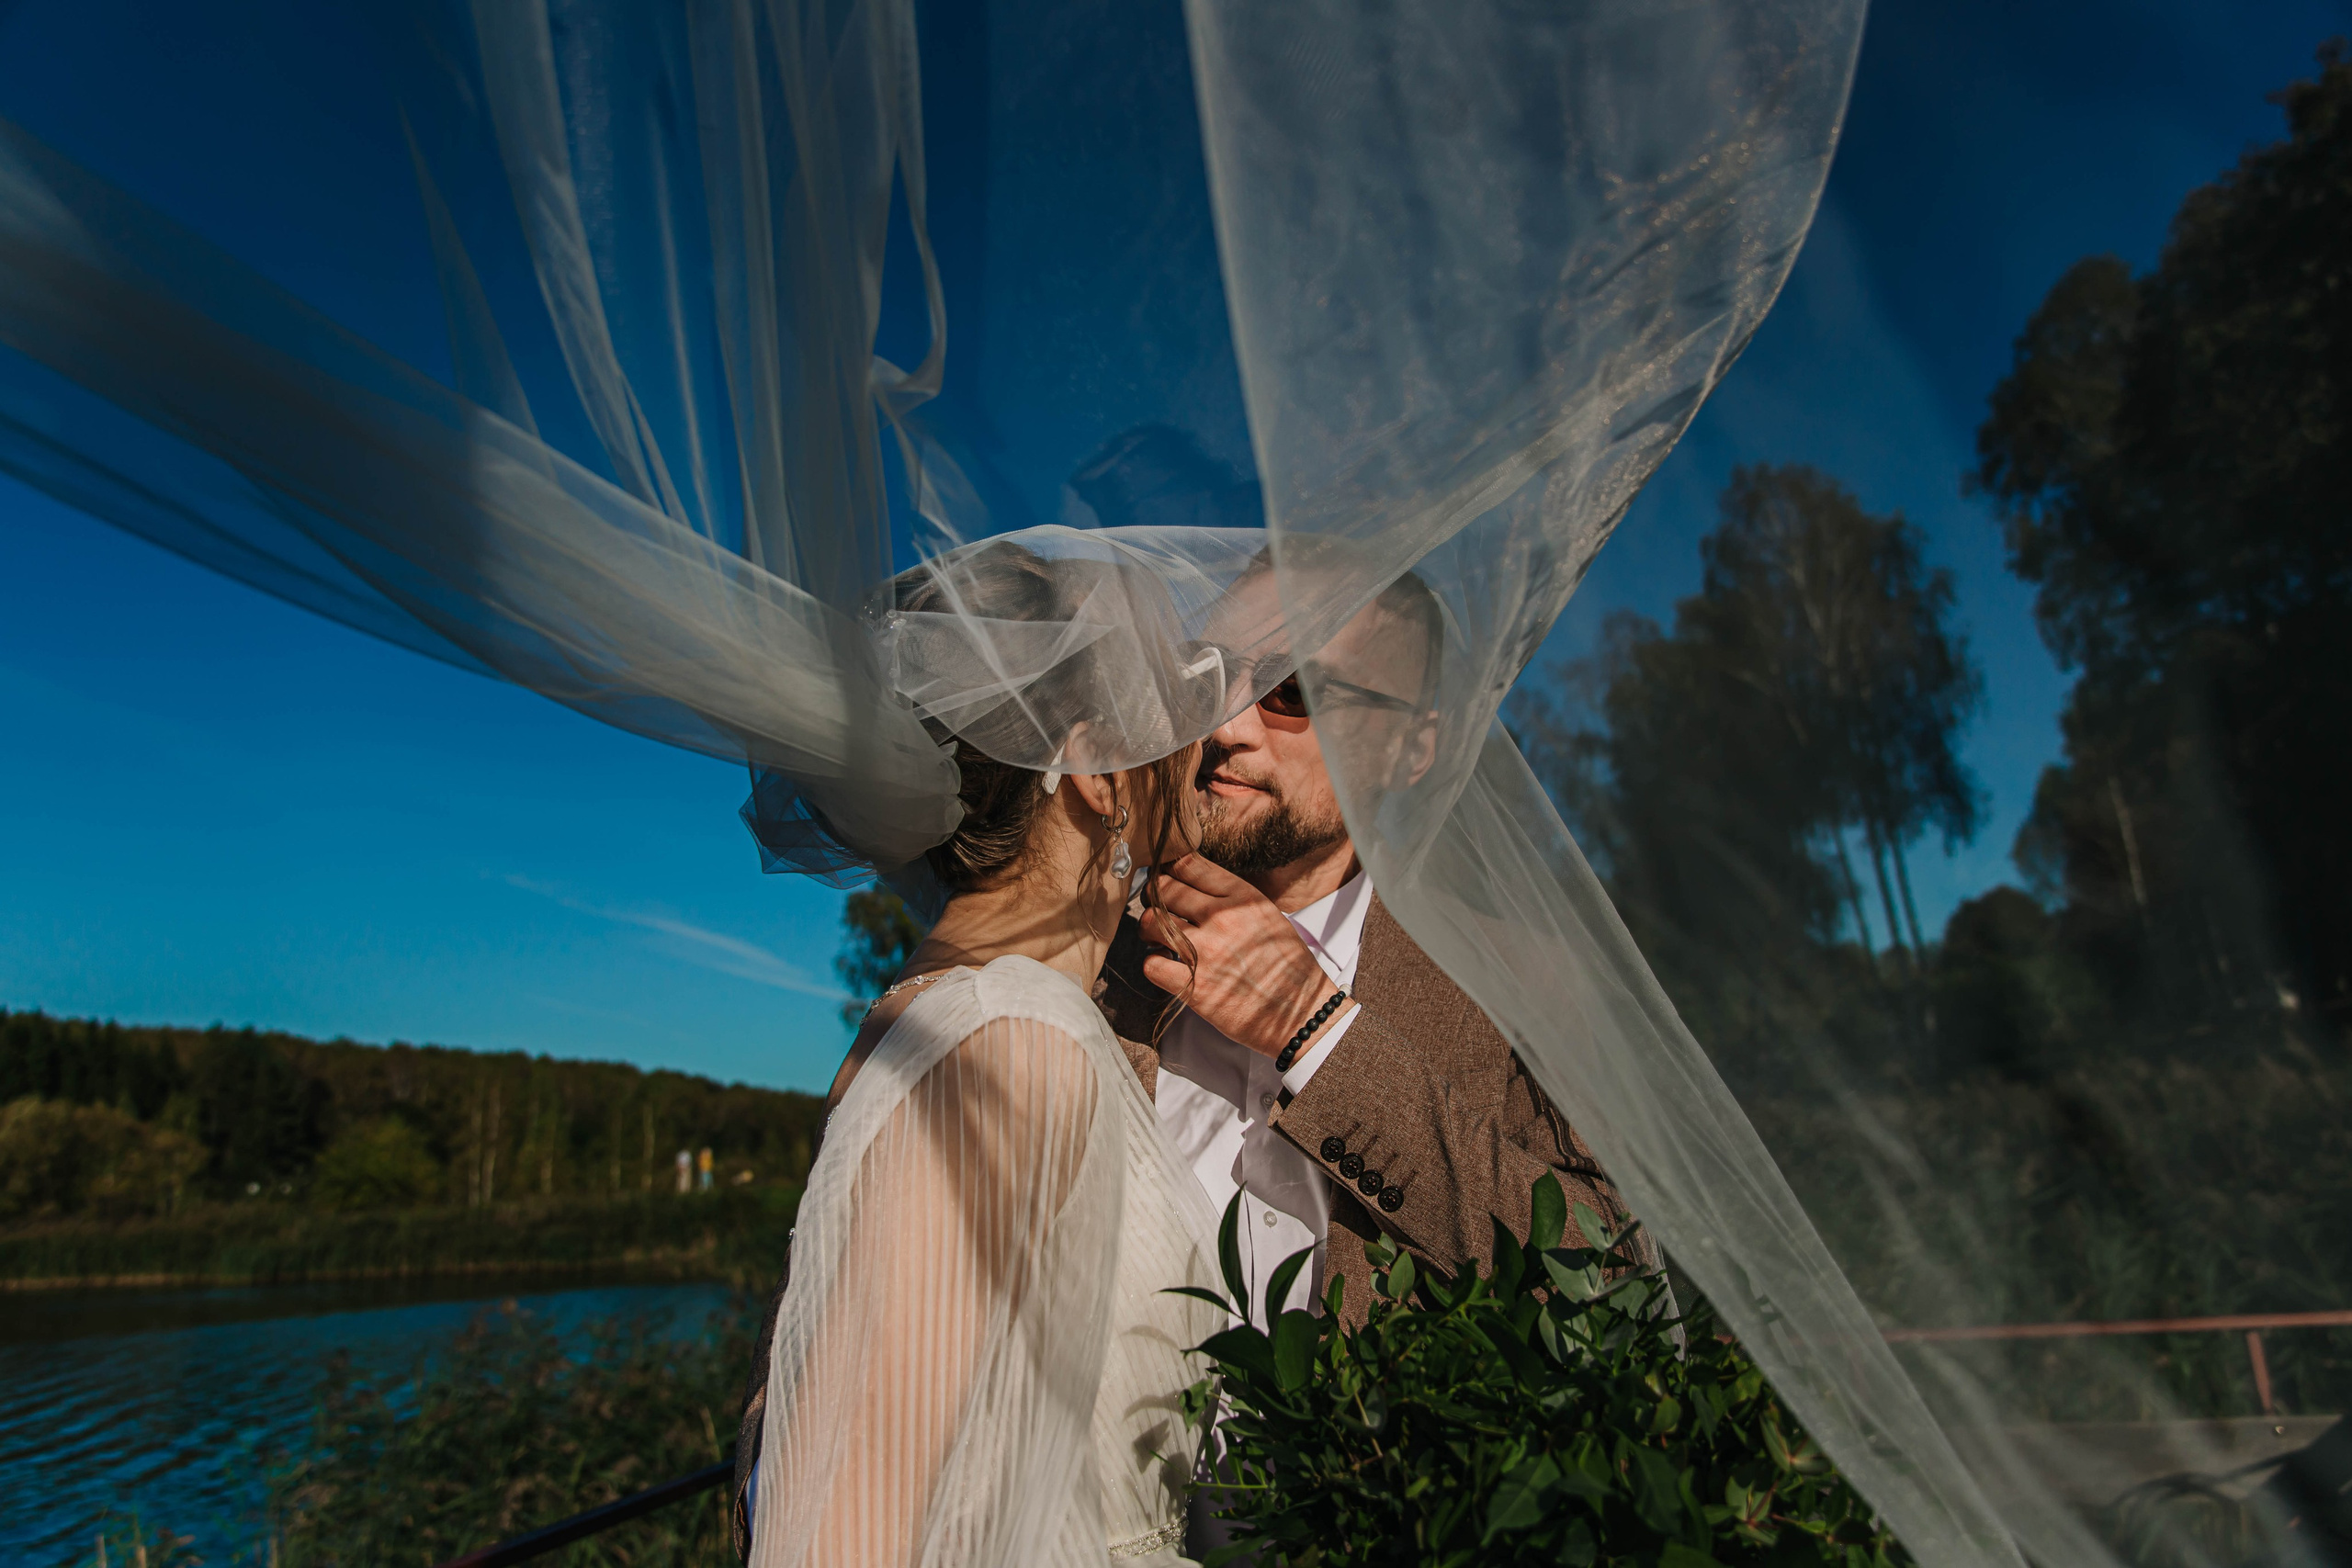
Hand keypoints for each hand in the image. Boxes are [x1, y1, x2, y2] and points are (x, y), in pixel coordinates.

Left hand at [1138, 853, 1347, 1058]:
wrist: (1301, 1014)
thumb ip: (1232, 899)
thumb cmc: (1288, 968)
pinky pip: (1151, 964)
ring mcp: (1207, 951)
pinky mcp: (1193, 985)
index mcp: (1243, 897)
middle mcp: (1223, 917)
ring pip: (1150, 922)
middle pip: (1164, 889)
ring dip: (1148, 929)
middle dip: (1154, 897)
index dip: (1169, 869)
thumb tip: (1194, 887)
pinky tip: (1166, 967)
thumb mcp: (1268, 917)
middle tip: (1156, 909)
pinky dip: (1153, 964)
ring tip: (1156, 939)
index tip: (1165, 878)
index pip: (1188, 864)